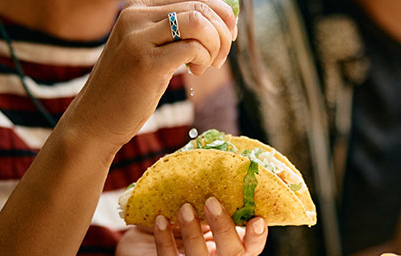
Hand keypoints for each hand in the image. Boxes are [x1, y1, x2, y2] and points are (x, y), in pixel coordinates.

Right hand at [61, 0, 237, 149]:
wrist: (95, 119)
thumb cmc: (130, 86)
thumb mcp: (151, 48)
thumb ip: (177, 30)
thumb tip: (225, 17)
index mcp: (137, 8)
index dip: (221, 14)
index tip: (229, 36)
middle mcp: (135, 16)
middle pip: (199, 6)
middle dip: (222, 31)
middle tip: (220, 57)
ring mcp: (138, 38)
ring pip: (198, 21)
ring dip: (215, 44)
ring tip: (207, 65)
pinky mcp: (146, 62)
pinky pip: (192, 47)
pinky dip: (204, 59)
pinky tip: (195, 72)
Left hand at [116, 197, 267, 255]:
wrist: (142, 239)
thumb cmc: (175, 216)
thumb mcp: (194, 207)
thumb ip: (207, 194)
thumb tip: (211, 154)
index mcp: (229, 244)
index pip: (251, 247)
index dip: (257, 236)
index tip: (257, 218)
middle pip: (233, 254)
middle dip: (224, 227)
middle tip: (211, 201)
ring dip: (193, 231)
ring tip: (184, 207)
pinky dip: (164, 238)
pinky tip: (160, 219)